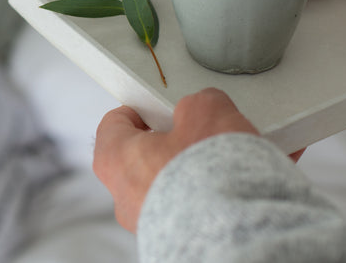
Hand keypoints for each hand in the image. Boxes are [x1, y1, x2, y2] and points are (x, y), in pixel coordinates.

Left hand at [93, 87, 258, 232]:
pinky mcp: (175, 241)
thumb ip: (196, 103)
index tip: (148, 106)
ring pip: (162, 185)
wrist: (233, 232)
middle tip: (189, 129)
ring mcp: (148, 224)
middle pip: (137, 158)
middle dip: (166, 141)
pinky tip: (226, 184)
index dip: (134, 111)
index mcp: (118, 160)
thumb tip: (202, 109)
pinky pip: (183, 208)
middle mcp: (125, 198)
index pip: (112, 127)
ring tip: (218, 158)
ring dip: (187, 169)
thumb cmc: (208, 178)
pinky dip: (200, 195)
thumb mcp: (205, 110)